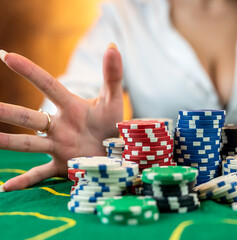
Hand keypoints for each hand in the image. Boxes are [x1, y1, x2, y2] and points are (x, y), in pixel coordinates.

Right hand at [0, 44, 123, 190]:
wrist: (116, 148)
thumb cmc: (112, 123)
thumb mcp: (113, 101)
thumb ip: (112, 75)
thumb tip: (113, 46)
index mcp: (70, 107)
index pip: (48, 85)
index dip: (30, 72)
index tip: (6, 55)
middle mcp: (59, 126)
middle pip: (30, 117)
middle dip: (8, 112)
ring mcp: (58, 146)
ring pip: (29, 144)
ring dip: (8, 141)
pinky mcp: (63, 166)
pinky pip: (41, 174)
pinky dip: (26, 181)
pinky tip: (6, 188)